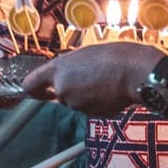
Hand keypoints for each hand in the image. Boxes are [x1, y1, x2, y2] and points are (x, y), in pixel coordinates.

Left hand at [26, 41, 158, 114]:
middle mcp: (62, 89)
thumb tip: (63, 75)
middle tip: (89, 74)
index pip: (31, 84)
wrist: (136, 73)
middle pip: (58, 92)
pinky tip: (110, 90)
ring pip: (75, 100)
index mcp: (57, 70)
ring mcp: (76, 104)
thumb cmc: (114, 56)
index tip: (36, 90)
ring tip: (103, 80)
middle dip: (70, 86)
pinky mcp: (91, 114)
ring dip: (85, 93)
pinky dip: (97, 101)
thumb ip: (67, 66)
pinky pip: (90, 107)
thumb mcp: (84, 53)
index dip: (33, 88)